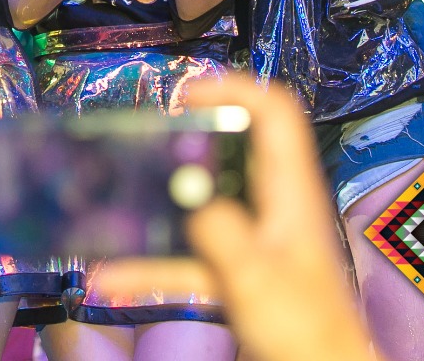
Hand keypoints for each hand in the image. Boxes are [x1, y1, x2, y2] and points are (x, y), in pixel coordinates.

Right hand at [92, 76, 376, 360]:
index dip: (235, 89)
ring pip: (204, 200)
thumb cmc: (308, 333)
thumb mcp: (258, 281)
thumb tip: (189, 195)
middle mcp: (273, 205)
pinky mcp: (237, 269)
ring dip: (163, 199)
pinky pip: (188, 253)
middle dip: (187, 137)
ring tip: (122, 194)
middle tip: (147, 139)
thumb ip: (224, 235)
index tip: (186, 97)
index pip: (276, 114)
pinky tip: (114, 276)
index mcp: (291, 193)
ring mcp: (254, 236)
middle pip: (233, 147)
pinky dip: (154, 261)